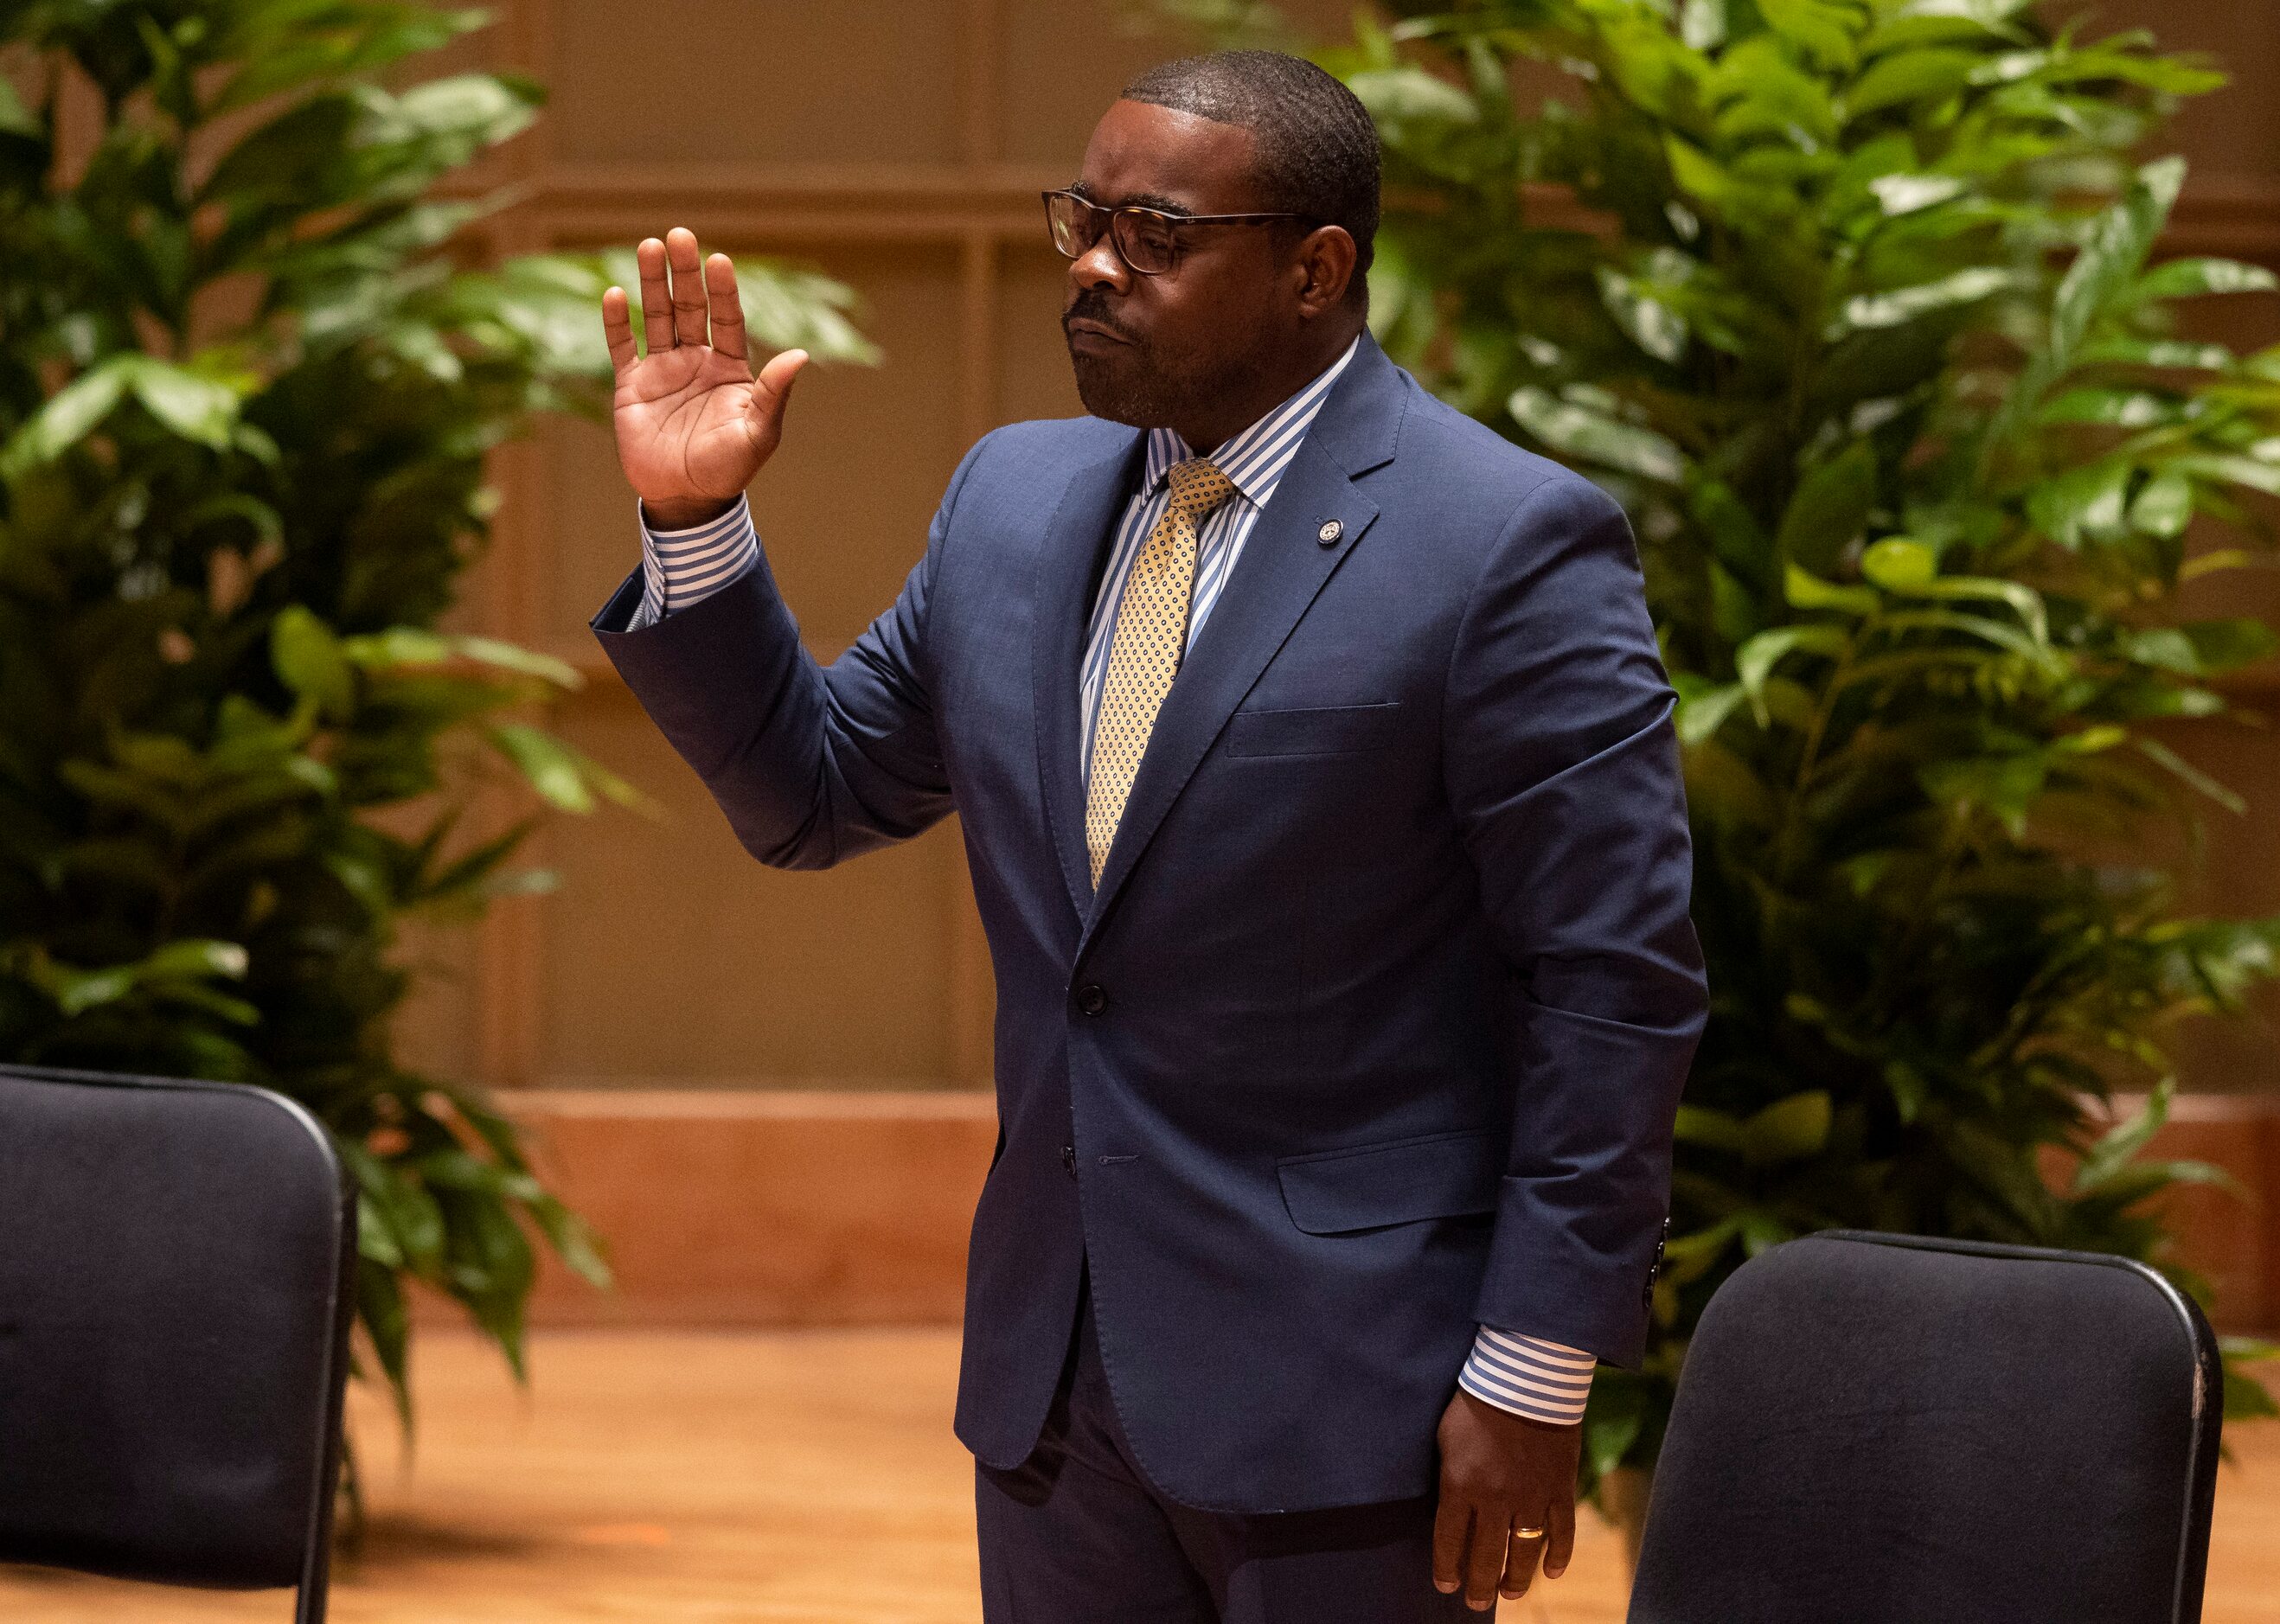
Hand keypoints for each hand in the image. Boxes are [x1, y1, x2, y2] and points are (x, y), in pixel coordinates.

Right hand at [601, 226, 807, 529]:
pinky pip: (623, 347)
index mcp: (729, 368)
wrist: (687, 499)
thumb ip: (773, 394)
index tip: (721, 261)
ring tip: (650, 247)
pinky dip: (617, 323)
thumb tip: (801, 356)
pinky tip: (616, 294)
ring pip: (657, 317)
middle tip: (680, 235)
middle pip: (690, 307)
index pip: (726, 319)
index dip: (723, 291)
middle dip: (685, 272)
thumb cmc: (729, 468)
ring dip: (652, 283)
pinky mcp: (632, 387)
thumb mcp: (757, 433)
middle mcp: (696, 361)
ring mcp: (663, 371)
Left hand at [1431, 1390, 1580, 1611]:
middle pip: (1487, 1556)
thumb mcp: (1445, 1437)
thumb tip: (1447, 1507)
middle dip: (1480, 1585)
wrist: (1525, 1377)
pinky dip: (1560, 1556)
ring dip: (1516, 1579)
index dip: (1447, 1568)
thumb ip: (1448, 1476)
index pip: (1449, 1541)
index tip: (1446, 1586)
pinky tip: (1553, 1572)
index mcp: (1460, 1485)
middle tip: (1476, 1602)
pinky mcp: (1559, 1488)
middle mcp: (1495, 1499)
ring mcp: (1531, 1496)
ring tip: (1509, 1593)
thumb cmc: (1476, 1402)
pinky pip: (1562, 1532)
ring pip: (1525, 1552)